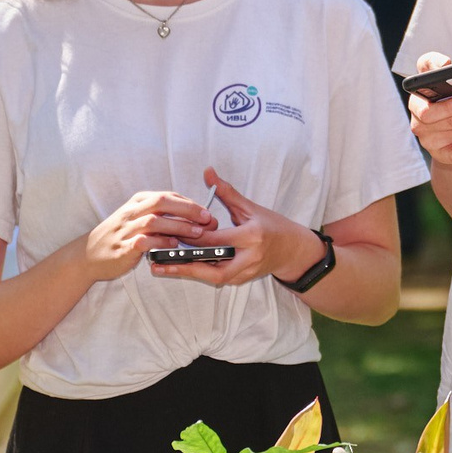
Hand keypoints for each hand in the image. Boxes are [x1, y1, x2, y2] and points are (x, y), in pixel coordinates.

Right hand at [76, 189, 216, 282]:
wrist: (88, 255)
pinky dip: (160, 242)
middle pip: (162, 203)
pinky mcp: (123, 247)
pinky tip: (173, 246)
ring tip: (197, 233)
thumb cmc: (119, 236)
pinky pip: (144, 241)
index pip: (168, 196)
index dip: (190, 203)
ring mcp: (126, 229)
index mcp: (138, 201)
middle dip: (188, 209)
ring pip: (155, 221)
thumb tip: (192, 216)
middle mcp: (132, 211)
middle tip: (207, 219)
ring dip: (178, 226)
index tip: (207, 212)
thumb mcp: (137, 218)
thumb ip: (160, 215)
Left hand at [148, 169, 317, 287]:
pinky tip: (181, 269)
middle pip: (212, 264)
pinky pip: (218, 278)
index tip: (170, 233)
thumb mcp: (250, 207)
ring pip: (213, 277)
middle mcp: (250, 256)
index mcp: (251, 235)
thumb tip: (208, 172)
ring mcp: (247, 271)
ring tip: (163, 269)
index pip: (215, 238)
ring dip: (188, 273)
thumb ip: (226, 192)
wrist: (293, 250)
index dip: (191, 237)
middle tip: (158, 261)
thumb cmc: (272, 225)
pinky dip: (200, 273)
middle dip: (184, 263)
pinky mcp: (243, 280)